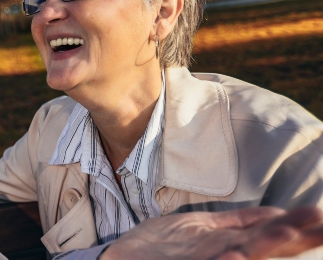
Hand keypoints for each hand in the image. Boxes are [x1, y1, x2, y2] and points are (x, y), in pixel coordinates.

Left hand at [102, 206, 322, 259]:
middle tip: (320, 225)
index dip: (296, 226)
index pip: (269, 232)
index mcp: (230, 243)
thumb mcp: (204, 228)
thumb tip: (279, 214)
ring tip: (288, 233)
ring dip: (264, 245)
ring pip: (239, 255)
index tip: (321, 216)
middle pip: (262, 245)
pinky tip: (237, 254)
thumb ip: (240, 223)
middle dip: (293, 237)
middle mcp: (222, 255)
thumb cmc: (163, 247)